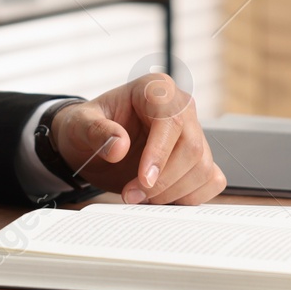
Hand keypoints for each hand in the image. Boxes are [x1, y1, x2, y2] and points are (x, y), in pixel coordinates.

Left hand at [50, 75, 224, 204]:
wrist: (92, 143)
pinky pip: (211, 180)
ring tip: (138, 197)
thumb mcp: (79, 124)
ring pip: (203, 168)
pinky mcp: (198, 158)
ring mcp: (193, 133)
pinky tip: (160, 200)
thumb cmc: (87, 126)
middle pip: (193, 148)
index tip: (143, 180)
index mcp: (156, 89)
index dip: (160, 154)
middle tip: (132, 195)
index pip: (172, 121)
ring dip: (172, 193)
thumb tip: (119, 146)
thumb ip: (96, 131)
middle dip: (164, 181)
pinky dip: (189, 197)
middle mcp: (181, 108)